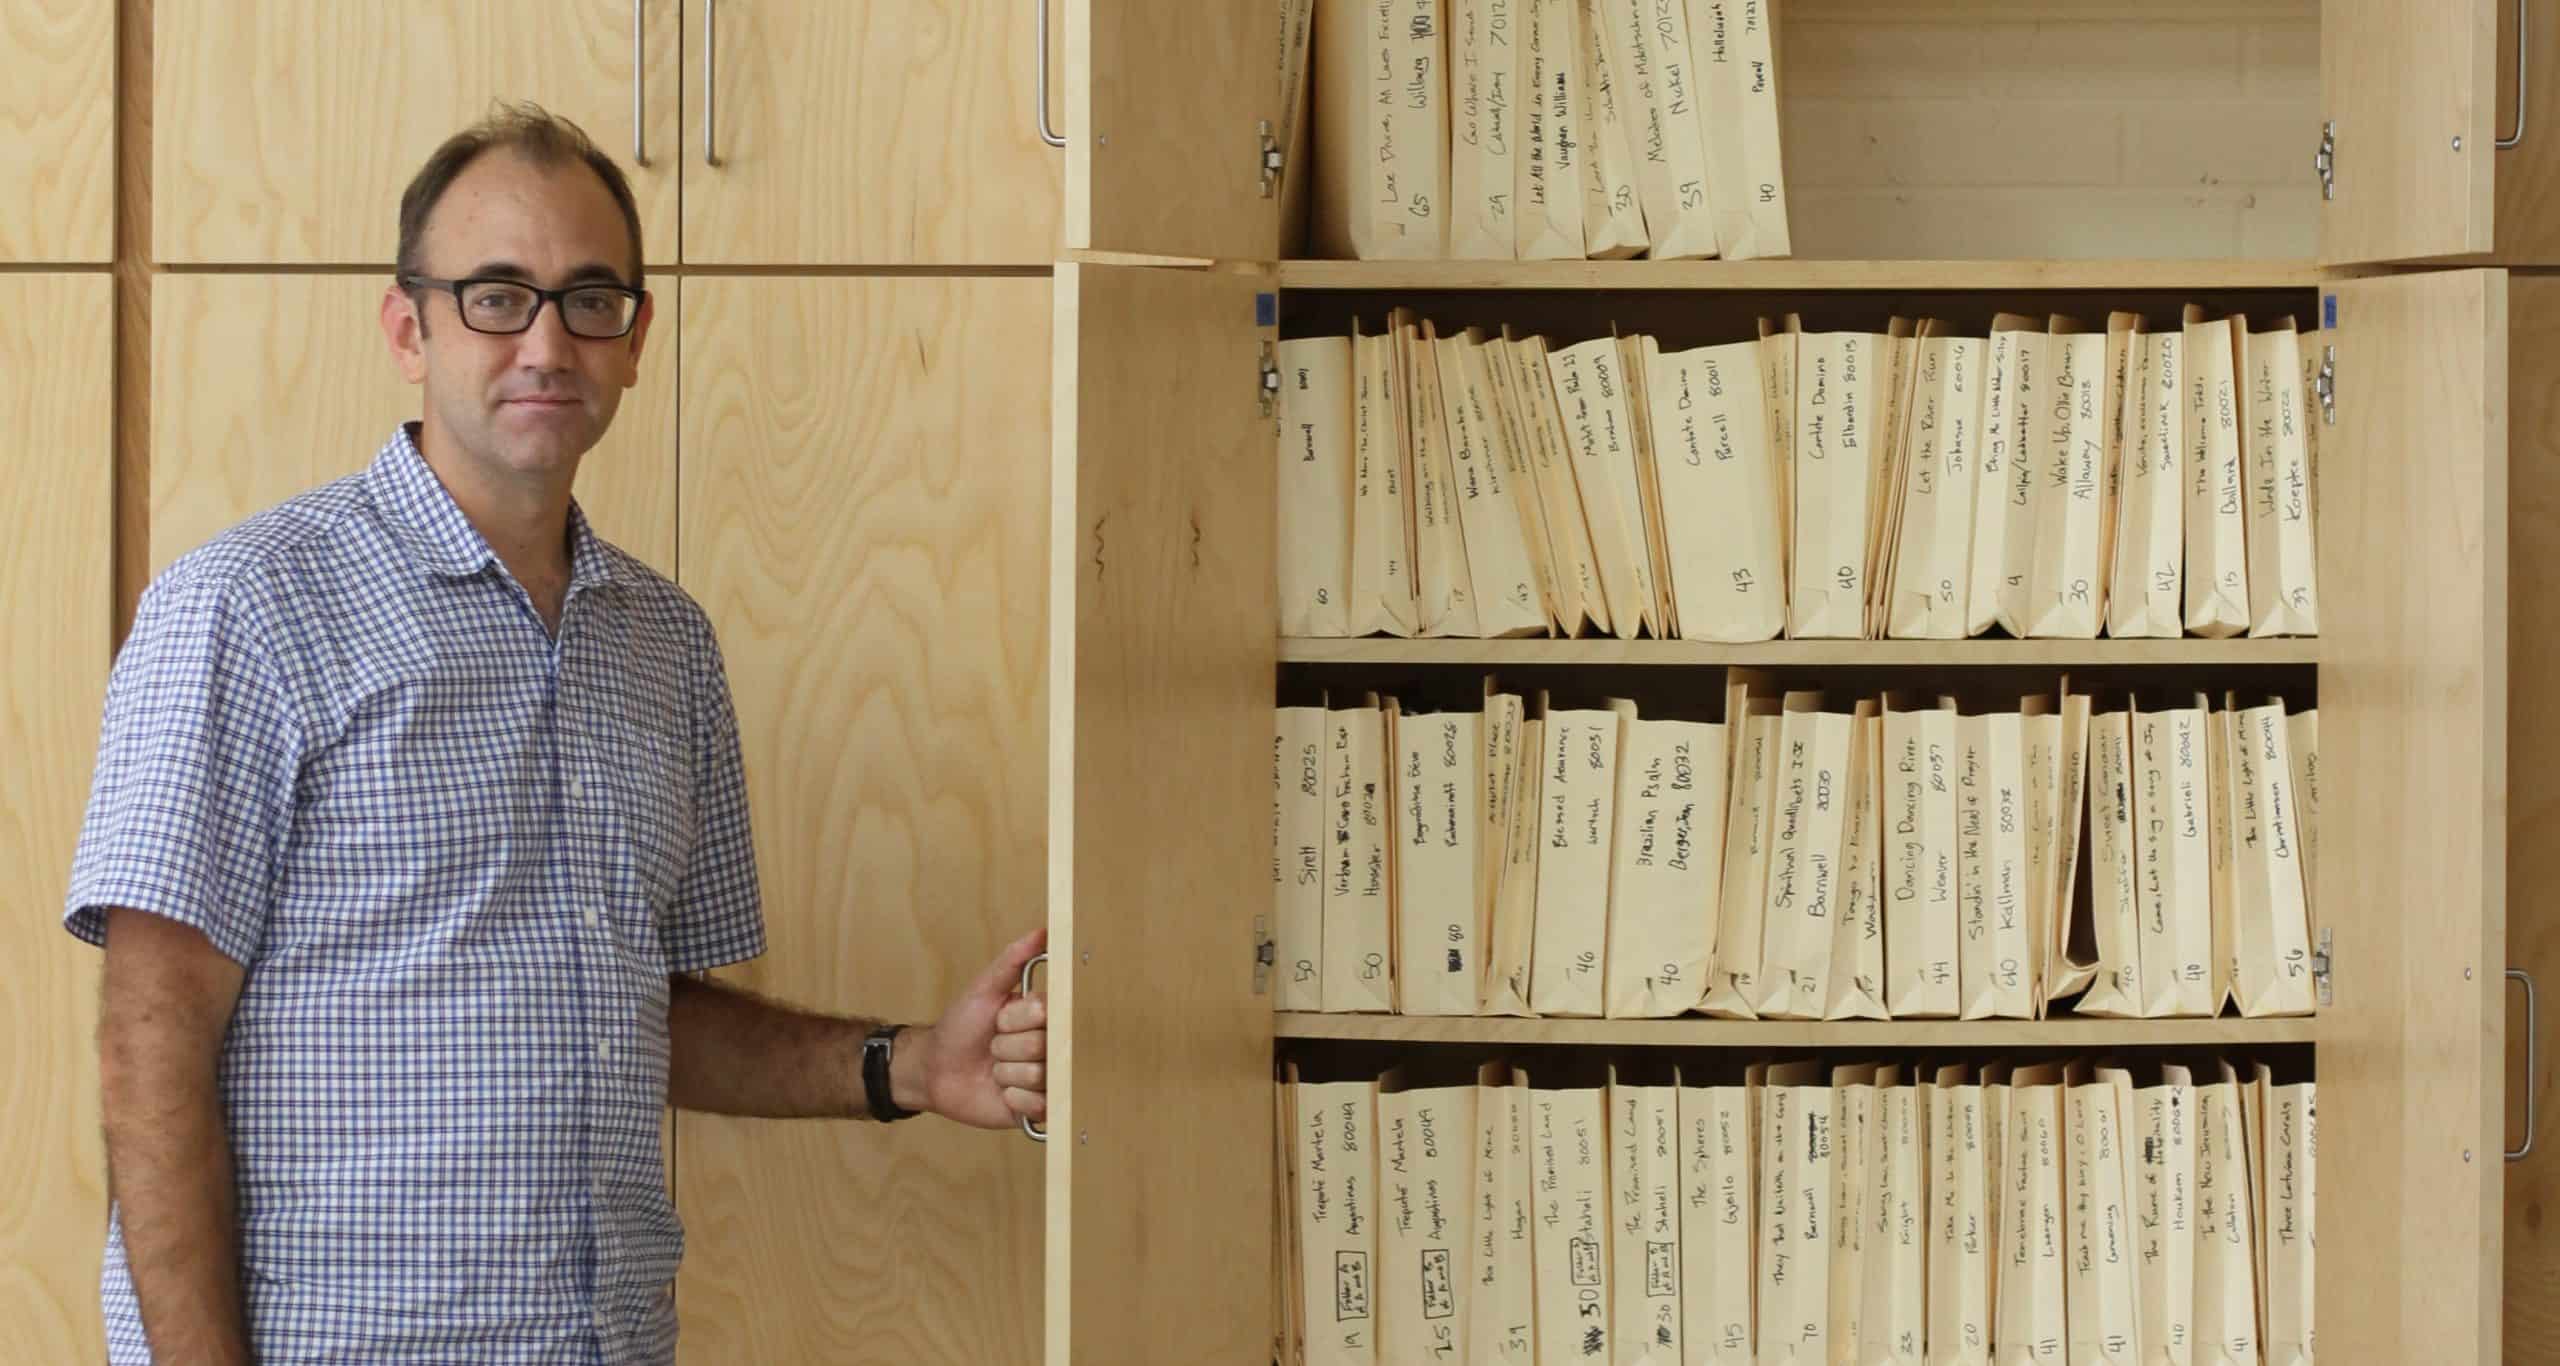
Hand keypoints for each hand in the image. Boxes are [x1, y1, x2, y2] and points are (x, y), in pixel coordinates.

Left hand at [905, 927, 1047, 1129]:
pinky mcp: (1038, 1109)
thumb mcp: (983, 990)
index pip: (1044, 1013)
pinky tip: (1001, 1095)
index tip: (998, 1019)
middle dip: (1005, 1047)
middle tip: (992, 1047)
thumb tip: (1043, 931)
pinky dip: (1012, 1100)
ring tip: (994, 1071)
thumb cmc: (959, 1027)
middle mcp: (1051, 1047)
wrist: (935, 1071)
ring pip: (1038, 1075)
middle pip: (1041, 1046)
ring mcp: (1046, 1079)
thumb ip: (1012, 961)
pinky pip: (1037, 1105)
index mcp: (1043, 1017)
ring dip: (1005, 1074)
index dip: (1015, 1018)